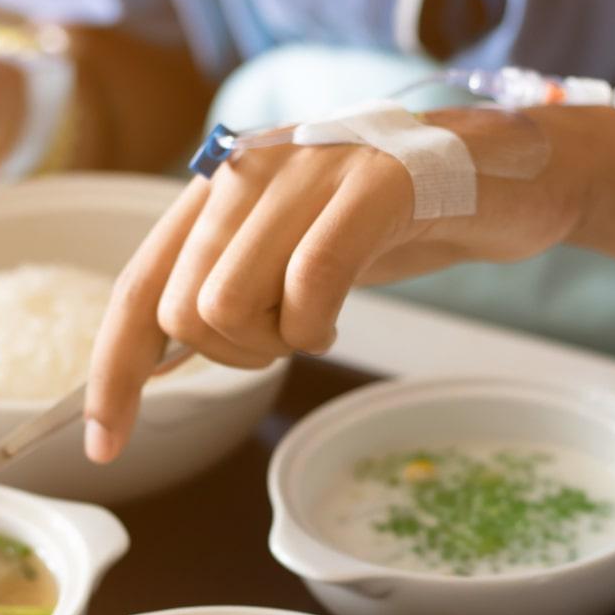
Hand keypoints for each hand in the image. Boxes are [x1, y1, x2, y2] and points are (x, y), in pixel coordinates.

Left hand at [82, 106, 595, 461]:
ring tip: (321, 319)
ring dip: (276, 341)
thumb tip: (154, 355)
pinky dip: (317, 322)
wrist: (510, 172)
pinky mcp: (371, 185)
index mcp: (221, 186)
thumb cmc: (397, 221)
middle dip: (230, 355)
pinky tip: (339, 316)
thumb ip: (226, 281)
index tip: (104, 446)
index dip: (113, 374)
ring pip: (227, 302)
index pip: (139, 289)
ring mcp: (308, 171)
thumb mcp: (295, 249)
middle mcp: (250, 168)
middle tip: (291, 338)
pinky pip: (308, 283)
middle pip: (180, 312)